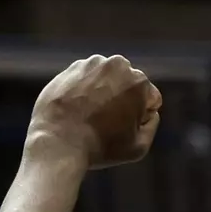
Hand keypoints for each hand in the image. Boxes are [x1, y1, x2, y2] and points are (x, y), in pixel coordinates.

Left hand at [29, 55, 162, 169]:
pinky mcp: (70, 69)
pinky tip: (77, 110)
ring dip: (103, 92)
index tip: (124, 129)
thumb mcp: (139, 146)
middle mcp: (117, 65)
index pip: (150, 98)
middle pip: (128, 84)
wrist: (58, 142)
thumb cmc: (101, 147)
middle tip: (107, 122)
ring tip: (90, 116)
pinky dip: (83, 91)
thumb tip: (149, 111)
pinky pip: (85, 80)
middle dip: (123, 99)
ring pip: (106, 79)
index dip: (140, 117)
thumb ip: (152, 124)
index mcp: (139, 82)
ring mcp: (91, 64)